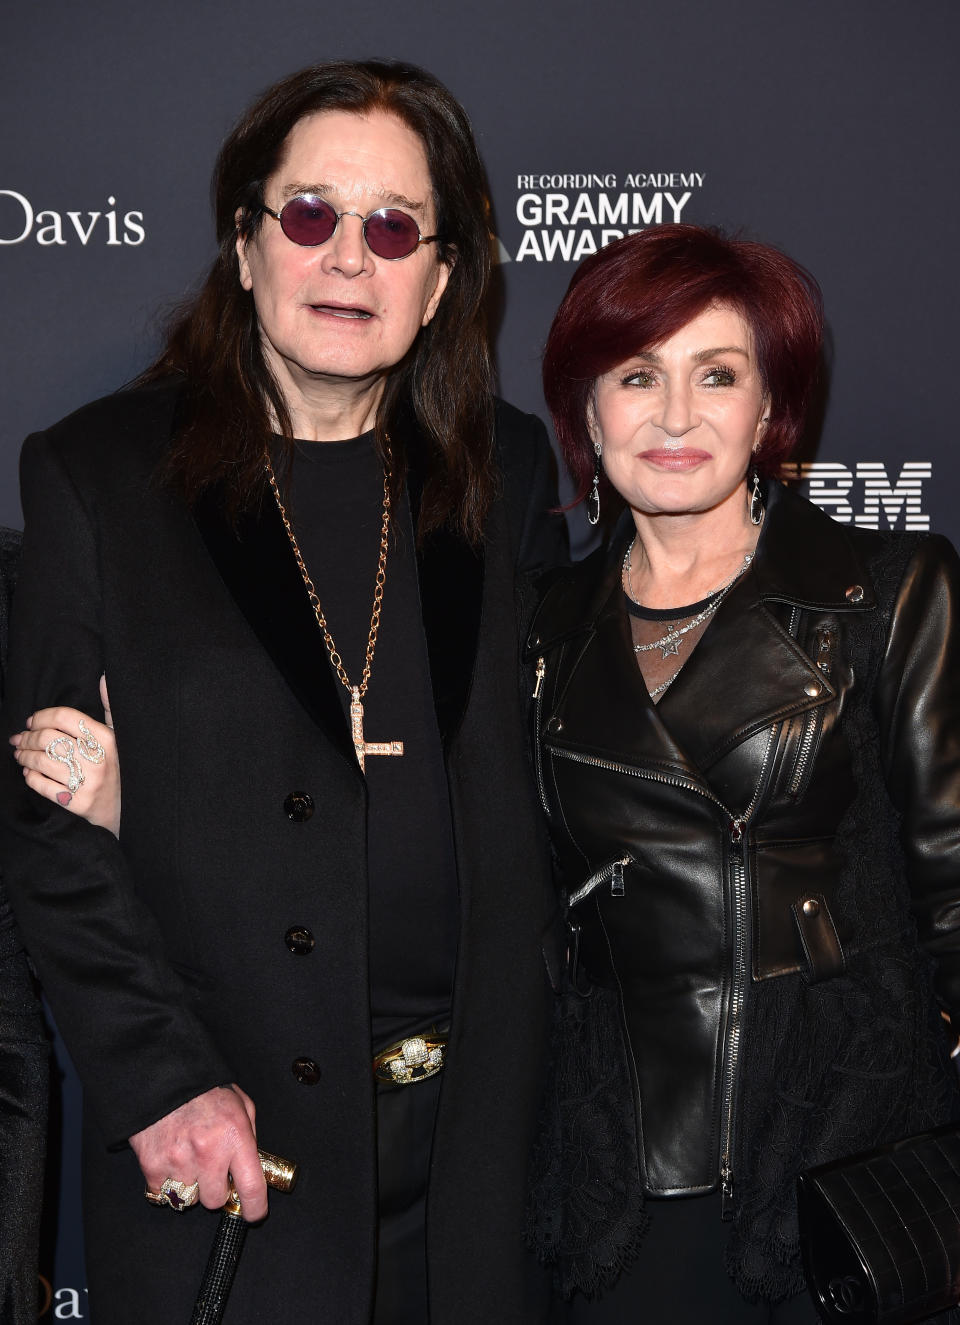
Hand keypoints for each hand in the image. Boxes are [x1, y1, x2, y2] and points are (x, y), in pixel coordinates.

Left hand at [10, 675, 120, 836]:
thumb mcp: (120, 736)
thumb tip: (104, 678)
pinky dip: (31, 778)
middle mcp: (97, 759)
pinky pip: (43, 787)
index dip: (42, 717)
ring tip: (20, 754)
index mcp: (106, 739)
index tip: (32, 722)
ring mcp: (86, 783)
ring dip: (24, 756)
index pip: (65, 717)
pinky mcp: (77, 803)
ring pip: (42, 762)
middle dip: (27, 738)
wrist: (127, 808)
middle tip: (20, 739)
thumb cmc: (120, 767)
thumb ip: (110, 707)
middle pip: (48, 739)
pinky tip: (29, 773)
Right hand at [130, 1084, 266, 1220]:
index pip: (252, 1188)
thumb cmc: (205, 1090)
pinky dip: (166, 1182)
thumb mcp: (240, 1104)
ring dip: (190, 1185)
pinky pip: (163, 1194)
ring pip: (189, 1199)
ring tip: (188, 1158)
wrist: (163, 1079)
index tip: (254, 1213)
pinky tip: (170, 1158)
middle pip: (216, 1201)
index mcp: (235, 1137)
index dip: (255, 1208)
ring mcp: (179, 1162)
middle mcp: (208, 1153)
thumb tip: (254, 1167)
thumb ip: (249, 1135)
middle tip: (211, 1168)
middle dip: (216, 1189)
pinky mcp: (153, 1166)